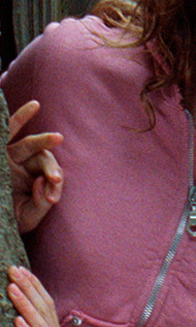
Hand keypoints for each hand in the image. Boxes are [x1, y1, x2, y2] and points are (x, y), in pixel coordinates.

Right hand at [7, 100, 63, 232]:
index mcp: (33, 181)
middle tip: (54, 180)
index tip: (51, 199)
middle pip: (42, 158)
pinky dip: (19, 118)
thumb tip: (43, 182)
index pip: (50, 177)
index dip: (55, 185)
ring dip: (43, 141)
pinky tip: (34, 105)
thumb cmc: (8, 220)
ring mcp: (9, 157)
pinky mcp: (0, 150)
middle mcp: (23, 166)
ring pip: (28, 145)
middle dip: (51, 168)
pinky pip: (7, 130)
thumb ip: (40, 204)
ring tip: (58, 138)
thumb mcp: (27, 217)